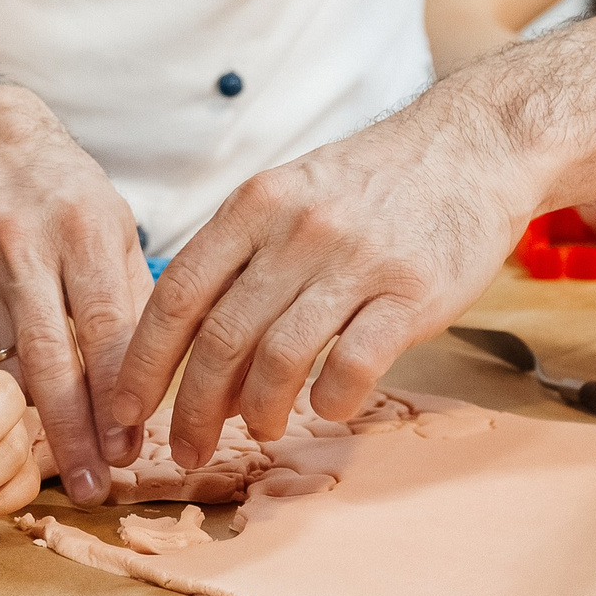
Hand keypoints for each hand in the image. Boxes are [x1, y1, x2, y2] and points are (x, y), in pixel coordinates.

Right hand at [0, 85, 149, 504]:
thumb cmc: (68, 201)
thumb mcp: (117, 230)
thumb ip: (135, 305)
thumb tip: (156, 394)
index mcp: (82, 226)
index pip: (105, 327)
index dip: (117, 397)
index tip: (129, 452)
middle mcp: (19, 241)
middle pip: (47, 358)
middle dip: (71, 433)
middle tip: (92, 488)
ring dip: (24, 420)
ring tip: (51, 464)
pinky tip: (1, 413)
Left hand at [111, 115, 531, 469]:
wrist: (472, 145)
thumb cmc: (371, 182)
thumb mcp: (289, 193)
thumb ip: (242, 258)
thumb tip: (196, 348)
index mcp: (255, 204)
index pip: (177, 293)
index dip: (143, 361)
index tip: (123, 408)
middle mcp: (297, 230)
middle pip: (221, 337)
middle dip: (192, 408)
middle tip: (185, 449)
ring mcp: (356, 261)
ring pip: (280, 358)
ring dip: (259, 411)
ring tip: (259, 430)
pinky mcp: (413, 292)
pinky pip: (354, 364)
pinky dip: (331, 399)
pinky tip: (327, 406)